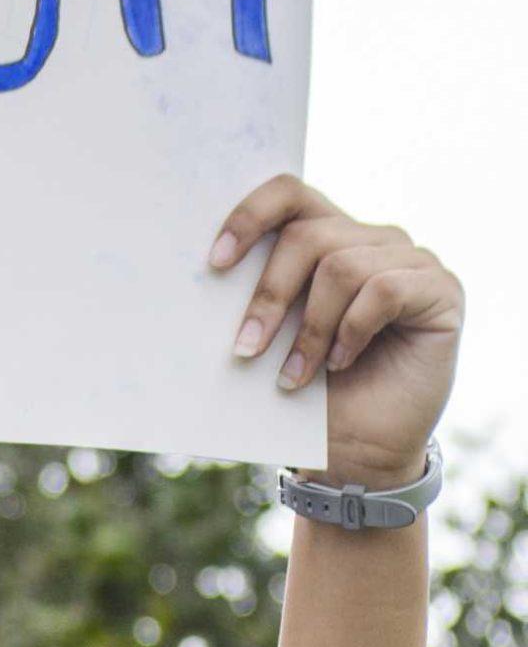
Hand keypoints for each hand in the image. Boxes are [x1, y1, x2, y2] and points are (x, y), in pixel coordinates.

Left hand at [213, 174, 462, 487]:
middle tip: (244, 349)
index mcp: (327, 238)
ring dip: (309, 329)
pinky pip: (384, 290)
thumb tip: (205, 272)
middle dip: (269, 295)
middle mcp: (371, 240)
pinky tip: (340, 363)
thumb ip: (254, 297)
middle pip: (308, 235)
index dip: (249, 216)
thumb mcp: (272, 340)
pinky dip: (352, 330)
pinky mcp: (440, 290)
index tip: (215, 262)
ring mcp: (410, 261)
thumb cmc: (309, 395)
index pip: (289, 194)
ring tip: (294, 376)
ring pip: (342, 267)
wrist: (356, 453)